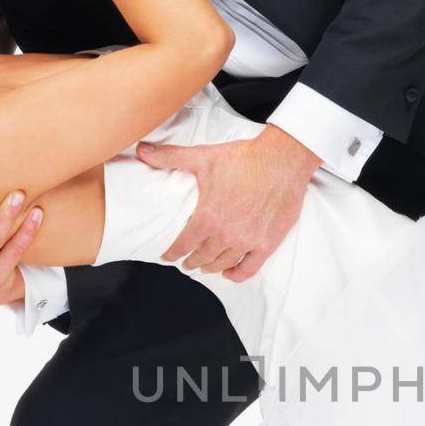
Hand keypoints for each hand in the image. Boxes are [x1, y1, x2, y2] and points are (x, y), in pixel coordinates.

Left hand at [138, 126, 321, 281]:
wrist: (282, 160)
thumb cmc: (243, 158)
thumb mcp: (203, 157)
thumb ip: (170, 157)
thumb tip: (142, 150)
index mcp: (207, 217)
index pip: (182, 245)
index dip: (172, 253)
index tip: (168, 256)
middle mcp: (225, 234)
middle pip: (201, 258)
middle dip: (190, 261)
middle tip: (186, 262)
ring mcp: (247, 241)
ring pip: (222, 264)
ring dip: (210, 267)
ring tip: (205, 266)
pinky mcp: (266, 244)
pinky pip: (248, 269)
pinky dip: (236, 275)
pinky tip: (228, 273)